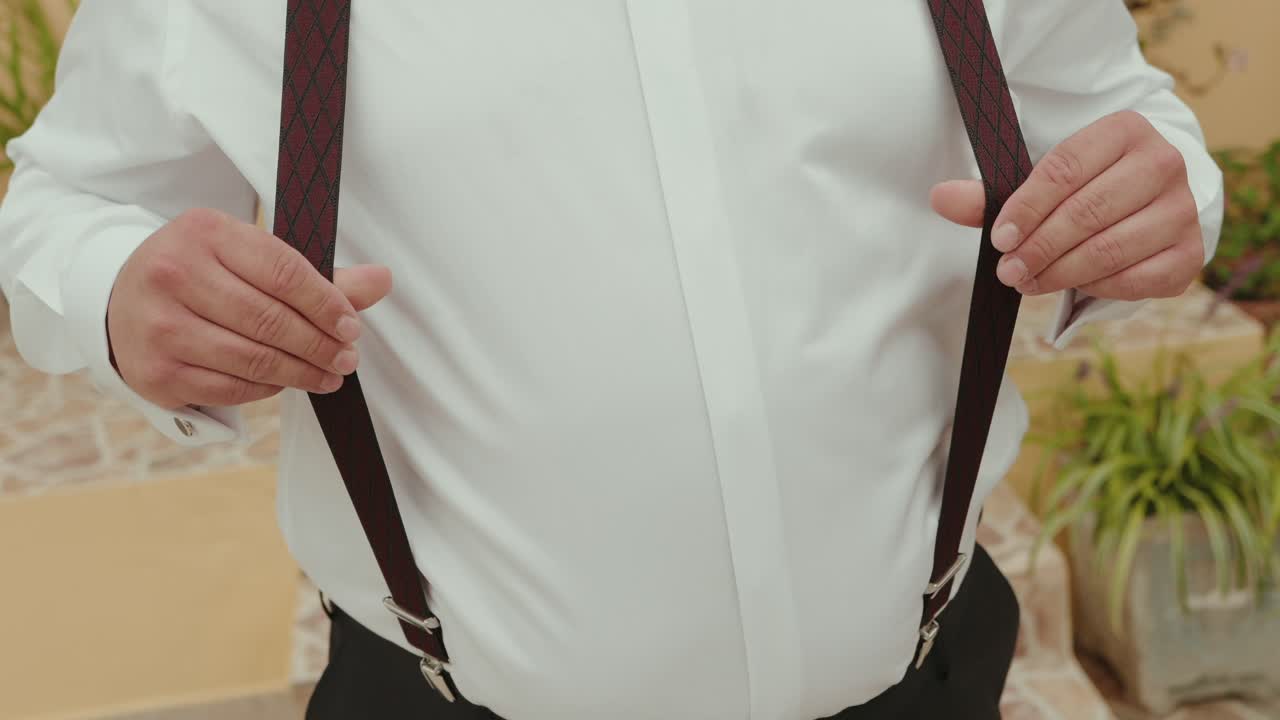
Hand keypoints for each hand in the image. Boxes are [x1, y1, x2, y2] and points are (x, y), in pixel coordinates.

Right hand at [107, 208, 392, 408]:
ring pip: (252, 359)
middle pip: (270, 320)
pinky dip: (267, 388)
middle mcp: (173, 275)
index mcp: (204, 232)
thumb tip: (382, 280)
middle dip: (319, 344)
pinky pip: (230, 388)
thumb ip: (315, 274)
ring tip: (329, 375)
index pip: (283, 271)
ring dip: (301, 372)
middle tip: (347, 358)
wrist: (122, 297)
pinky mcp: (156, 371)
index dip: (326, 303)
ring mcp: (159, 326)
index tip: (352, 327)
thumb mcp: (249, 255)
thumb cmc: (202, 272)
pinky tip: (285, 381)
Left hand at [930, 111, 1202, 300]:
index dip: (1026, 208)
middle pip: (1088, 212)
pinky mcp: (1189, 253)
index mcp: (1125, 130)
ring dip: (1060, 272)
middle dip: (1039, 247)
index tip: (999, 239)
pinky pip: (1137, 278)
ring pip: (1111, 248)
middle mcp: (1163, 163)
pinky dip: (1097, 287)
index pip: (1065, 168)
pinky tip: (1072, 286)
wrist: (1149, 201)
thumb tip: (940, 197)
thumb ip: (993, 193)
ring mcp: (1182, 209)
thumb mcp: (1042, 180)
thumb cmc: (1087, 187)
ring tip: (1027, 281)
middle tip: (1008, 270)